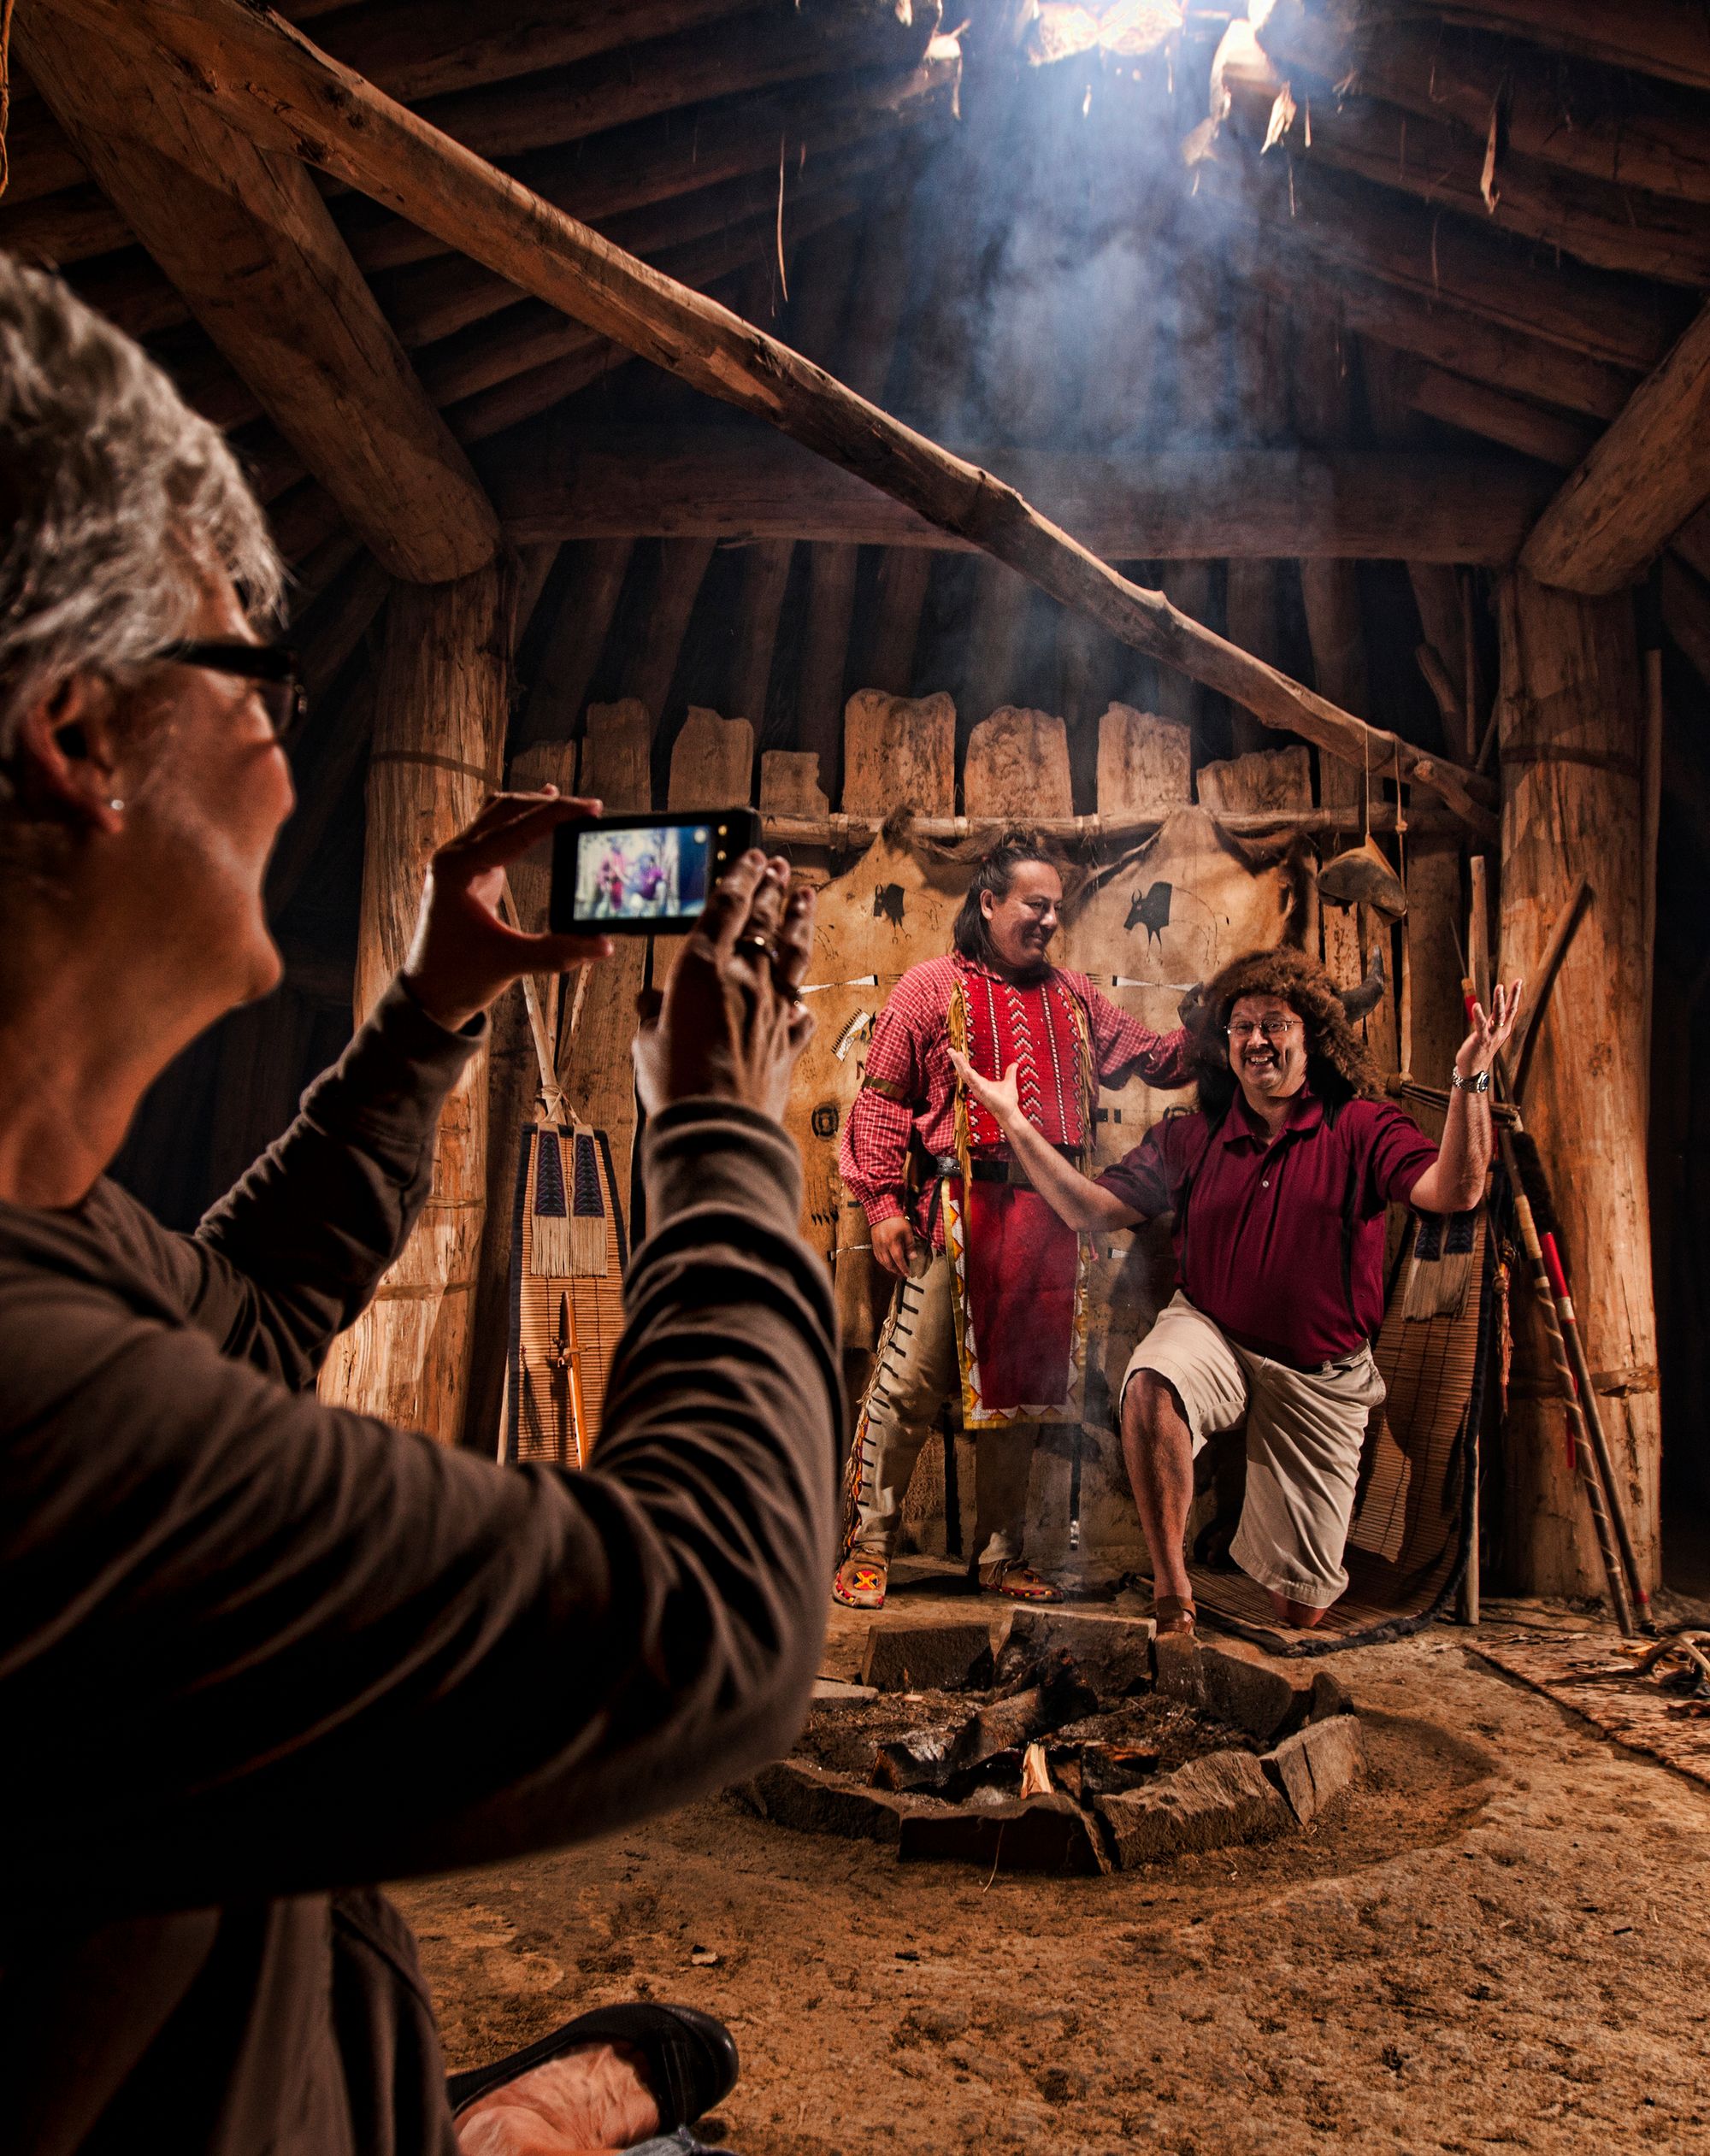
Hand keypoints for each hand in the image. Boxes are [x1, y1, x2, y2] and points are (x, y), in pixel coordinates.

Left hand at [400, 790, 612, 1032]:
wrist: (427, 993)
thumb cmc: (457, 976)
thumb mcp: (510, 963)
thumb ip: (557, 952)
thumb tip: (602, 944)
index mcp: (458, 870)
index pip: (517, 829)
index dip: (557, 815)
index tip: (591, 808)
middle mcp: (454, 856)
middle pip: (506, 809)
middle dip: (547, 805)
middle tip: (588, 808)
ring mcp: (458, 860)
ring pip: (498, 814)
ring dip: (532, 807)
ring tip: (567, 804)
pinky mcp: (467, 870)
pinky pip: (496, 831)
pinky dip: (521, 821)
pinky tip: (542, 813)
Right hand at [632, 850, 815, 1120]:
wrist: (718, 1128)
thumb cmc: (674, 1084)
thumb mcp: (646, 1041)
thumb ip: (652, 1014)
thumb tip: (652, 1005)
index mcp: (701, 967)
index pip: (727, 906)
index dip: (741, 875)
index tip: (753, 855)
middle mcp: (744, 979)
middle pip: (765, 921)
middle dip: (774, 889)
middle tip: (782, 868)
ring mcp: (772, 1008)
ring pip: (793, 954)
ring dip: (800, 921)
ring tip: (807, 896)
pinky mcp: (786, 1042)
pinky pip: (799, 1011)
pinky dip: (799, 999)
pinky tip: (801, 994)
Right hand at [872, 1213, 924, 1281]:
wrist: (881, 1211)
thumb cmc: (895, 1220)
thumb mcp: (907, 1231)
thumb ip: (910, 1245)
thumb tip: (912, 1257)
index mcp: (892, 1243)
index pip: (898, 1260)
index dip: (903, 1268)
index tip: (907, 1273)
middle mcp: (883, 1246)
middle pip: (889, 1263)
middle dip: (896, 1270)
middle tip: (902, 1274)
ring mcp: (877, 1245)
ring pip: (882, 1261)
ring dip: (889, 1268)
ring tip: (896, 1270)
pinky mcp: (874, 1243)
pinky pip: (877, 1256)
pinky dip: (883, 1262)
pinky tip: (887, 1262)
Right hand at [948, 1049, 1020, 1126]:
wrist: (1010, 1112)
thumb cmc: (1008, 1100)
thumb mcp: (1009, 1082)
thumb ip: (1010, 1073)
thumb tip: (1015, 1064)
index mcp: (981, 1083)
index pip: (968, 1070)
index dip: (962, 1061)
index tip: (958, 1051)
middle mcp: (977, 1086)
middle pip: (963, 1071)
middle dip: (956, 1061)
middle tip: (950, 1050)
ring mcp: (979, 1090)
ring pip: (967, 1076)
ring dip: (960, 1065)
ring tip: (955, 1055)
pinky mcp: (984, 1094)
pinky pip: (976, 1085)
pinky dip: (972, 1078)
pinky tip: (967, 1070)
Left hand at [1455, 979, 1523, 1079]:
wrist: (1473, 1069)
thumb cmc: (1479, 1050)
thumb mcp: (1489, 1033)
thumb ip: (1492, 1022)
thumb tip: (1494, 1009)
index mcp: (1503, 1028)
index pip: (1512, 1009)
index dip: (1515, 995)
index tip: (1519, 981)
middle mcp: (1501, 1031)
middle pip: (1508, 1010)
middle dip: (1511, 995)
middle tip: (1515, 982)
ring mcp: (1492, 1036)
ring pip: (1498, 1015)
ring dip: (1499, 1001)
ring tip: (1500, 987)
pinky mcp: (1481, 1040)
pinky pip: (1481, 1026)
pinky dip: (1479, 1015)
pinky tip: (1476, 1005)